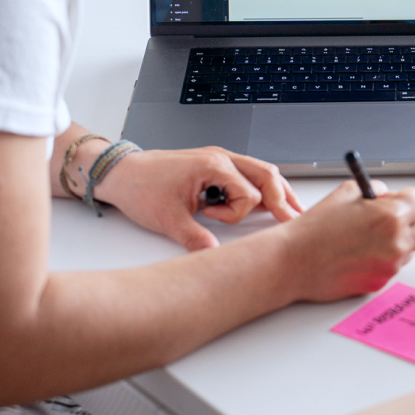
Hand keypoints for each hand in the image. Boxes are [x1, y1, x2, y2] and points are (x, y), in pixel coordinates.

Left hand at [97, 144, 300, 249]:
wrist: (117, 172)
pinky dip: (262, 185)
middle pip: (269, 175)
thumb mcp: (168, 219)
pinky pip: (249, 171)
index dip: (235, 214)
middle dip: (283, 199)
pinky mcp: (214, 163)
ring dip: (276, 190)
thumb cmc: (138, 187)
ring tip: (292, 208)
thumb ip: (196, 239)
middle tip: (297, 218)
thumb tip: (216, 256)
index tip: (209, 217)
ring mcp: (219, 158)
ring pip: (263, 170)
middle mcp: (221, 157)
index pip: (248, 195)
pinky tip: (267, 198)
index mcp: (212, 166)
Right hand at [272, 179, 414, 300]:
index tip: (399, 201)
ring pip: (411, 249)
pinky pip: (392, 266)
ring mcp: (391, 265)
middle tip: (397, 220)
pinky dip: (382, 260)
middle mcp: (397, 242)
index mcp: (390, 216)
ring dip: (398, 242)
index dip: (409, 200)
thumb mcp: (345, 194)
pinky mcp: (381, 282)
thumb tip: (390, 195)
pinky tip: (357, 255)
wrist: (292, 262)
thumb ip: (375, 191)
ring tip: (365, 239)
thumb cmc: (314, 229)